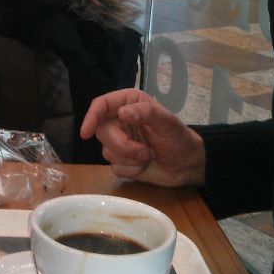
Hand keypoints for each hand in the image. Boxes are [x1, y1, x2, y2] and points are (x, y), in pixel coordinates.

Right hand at [79, 89, 204, 186]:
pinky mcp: (121, 162)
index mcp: (129, 103)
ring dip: (130, 159)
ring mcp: (119, 142)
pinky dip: (131, 170)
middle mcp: (120, 121)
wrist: (187, 165)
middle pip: (102, 132)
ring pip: (107, 152)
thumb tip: (123, 113)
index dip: (91, 117)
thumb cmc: (179, 139)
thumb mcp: (167, 122)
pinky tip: (145, 166)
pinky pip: (114, 168)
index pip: (101, 105)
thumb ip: (146, 113)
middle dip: (122, 146)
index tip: (86, 133)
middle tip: (145, 152)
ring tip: (149, 156)